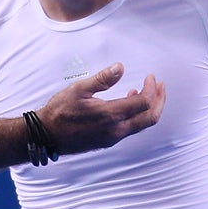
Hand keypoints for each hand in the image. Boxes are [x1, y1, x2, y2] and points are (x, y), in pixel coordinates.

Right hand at [37, 63, 164, 154]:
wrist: (46, 135)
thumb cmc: (59, 112)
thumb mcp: (78, 89)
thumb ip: (102, 79)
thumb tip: (120, 67)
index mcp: (110, 115)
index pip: (143, 102)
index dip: (152, 88)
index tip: (151, 77)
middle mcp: (116, 130)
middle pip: (150, 118)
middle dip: (159, 101)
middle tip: (161, 86)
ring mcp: (112, 138)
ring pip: (141, 125)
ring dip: (149, 109)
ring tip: (149, 92)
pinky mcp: (107, 141)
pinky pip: (130, 129)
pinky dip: (136, 116)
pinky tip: (128, 104)